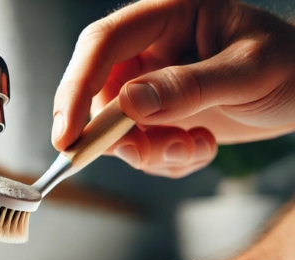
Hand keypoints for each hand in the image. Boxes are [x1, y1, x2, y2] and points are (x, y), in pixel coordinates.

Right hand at [52, 0, 294, 177]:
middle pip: (97, 91)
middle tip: (141, 155)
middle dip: (113, 134)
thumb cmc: (291, 66)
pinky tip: (200, 148)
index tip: (68, 134)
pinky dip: (164, 161)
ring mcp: (150, 86)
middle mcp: (149, 51)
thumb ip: (190, 86)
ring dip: (148, 152)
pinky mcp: (157, 117)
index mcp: (166, 18)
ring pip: (115, 129)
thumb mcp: (250, 71)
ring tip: (192, 149)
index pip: (102, 44)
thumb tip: (128, 104)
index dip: (77, 87)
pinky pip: (139, 147)